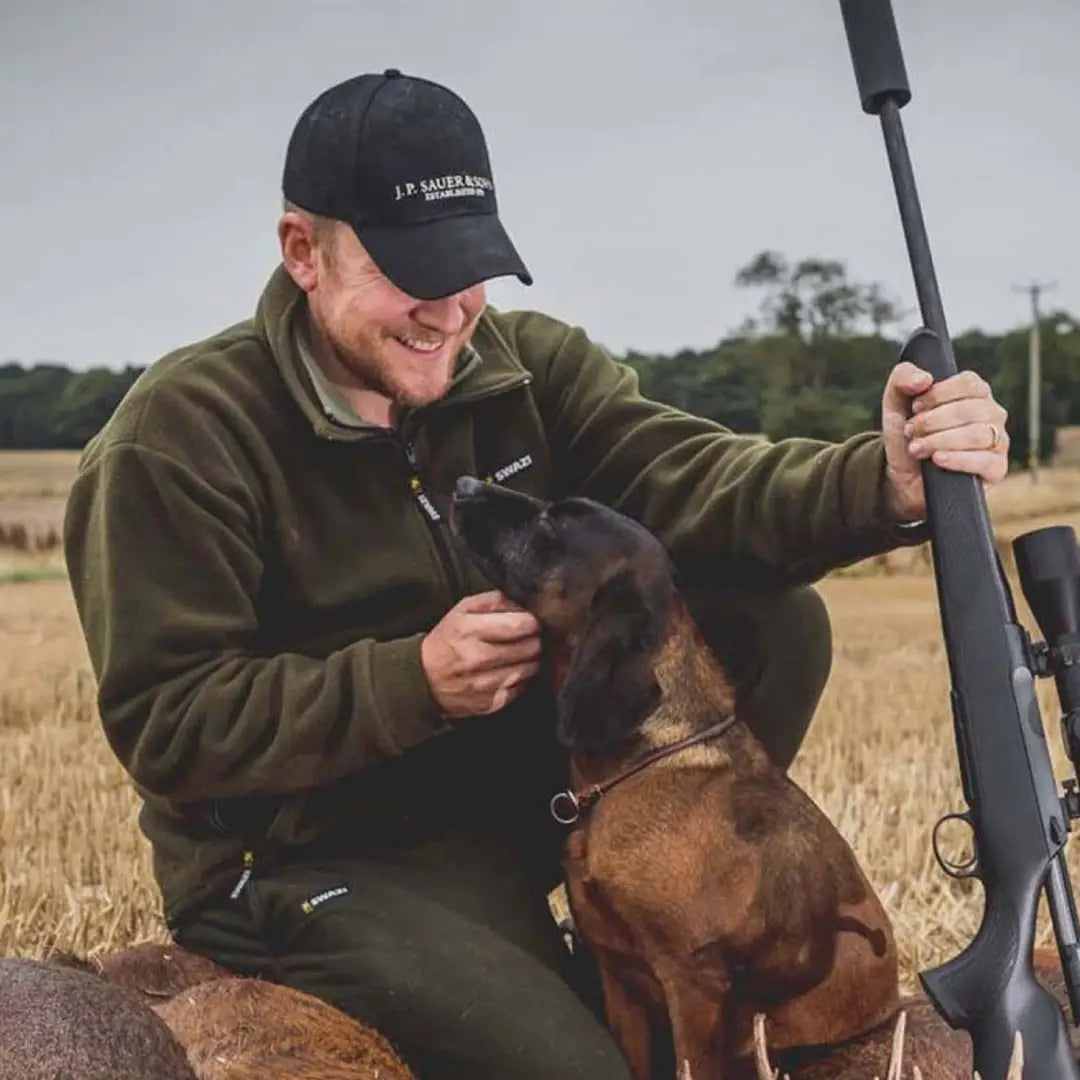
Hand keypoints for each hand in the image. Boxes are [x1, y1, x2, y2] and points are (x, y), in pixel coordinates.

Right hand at [421, 591, 541, 717]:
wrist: (424, 679)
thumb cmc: (447, 640)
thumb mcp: (463, 610)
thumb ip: (495, 600)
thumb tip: (523, 603)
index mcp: (470, 630)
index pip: (521, 624)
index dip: (532, 621)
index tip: (529, 621)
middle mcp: (478, 658)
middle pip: (531, 647)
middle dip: (533, 639)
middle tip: (525, 638)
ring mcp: (485, 684)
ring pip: (531, 668)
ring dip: (529, 659)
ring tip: (517, 654)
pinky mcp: (490, 703)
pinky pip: (522, 687)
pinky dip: (521, 678)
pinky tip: (509, 671)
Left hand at [880, 362, 1009, 521]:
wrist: (904, 477)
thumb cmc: (908, 436)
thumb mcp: (896, 403)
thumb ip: (902, 378)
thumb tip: (925, 378)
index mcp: (974, 394)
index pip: (970, 383)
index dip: (939, 394)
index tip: (915, 407)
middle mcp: (991, 415)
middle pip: (971, 409)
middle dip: (932, 421)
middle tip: (911, 431)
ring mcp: (997, 441)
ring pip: (978, 435)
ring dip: (939, 441)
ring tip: (916, 448)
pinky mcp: (996, 469)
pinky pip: (985, 461)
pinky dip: (957, 459)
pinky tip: (937, 460)